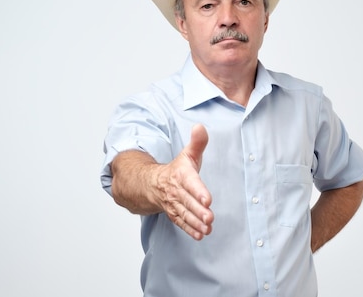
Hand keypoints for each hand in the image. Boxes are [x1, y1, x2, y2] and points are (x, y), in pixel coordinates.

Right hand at [152, 124, 213, 239]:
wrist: (152, 184)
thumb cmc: (177, 170)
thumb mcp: (187, 154)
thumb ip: (197, 142)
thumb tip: (200, 126)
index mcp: (181, 175)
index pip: (190, 183)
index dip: (198, 191)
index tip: (207, 199)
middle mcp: (176, 191)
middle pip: (188, 201)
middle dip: (198, 210)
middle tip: (209, 217)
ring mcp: (174, 204)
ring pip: (184, 214)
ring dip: (195, 222)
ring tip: (207, 228)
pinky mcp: (174, 214)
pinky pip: (181, 222)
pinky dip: (190, 230)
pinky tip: (200, 235)